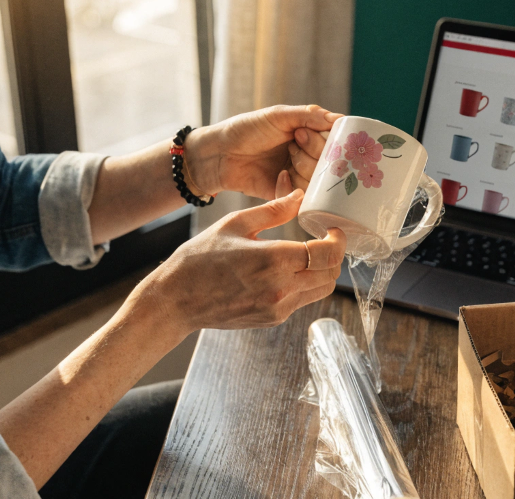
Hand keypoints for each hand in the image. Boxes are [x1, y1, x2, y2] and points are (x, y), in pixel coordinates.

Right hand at [130, 189, 345, 332]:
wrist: (176, 301)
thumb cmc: (199, 259)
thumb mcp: (234, 224)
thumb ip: (273, 210)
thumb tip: (299, 195)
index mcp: (273, 260)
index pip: (327, 253)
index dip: (338, 240)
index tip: (332, 229)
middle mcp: (281, 288)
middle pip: (331, 273)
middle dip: (333, 255)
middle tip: (323, 240)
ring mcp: (278, 307)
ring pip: (322, 290)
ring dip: (322, 271)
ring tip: (308, 255)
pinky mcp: (273, 319)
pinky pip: (303, 301)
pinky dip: (305, 285)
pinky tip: (287, 271)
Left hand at [185, 104, 341, 200]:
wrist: (219, 154)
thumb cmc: (247, 129)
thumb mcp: (279, 115)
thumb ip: (310, 115)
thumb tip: (341, 119)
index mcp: (310, 136)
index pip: (336, 142)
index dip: (329, 140)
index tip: (309, 132)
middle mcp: (308, 157)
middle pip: (331, 163)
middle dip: (314, 152)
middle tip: (295, 141)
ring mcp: (298, 176)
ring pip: (319, 182)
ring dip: (304, 168)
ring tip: (287, 158)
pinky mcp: (286, 195)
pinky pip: (301, 197)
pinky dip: (291, 186)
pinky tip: (279, 176)